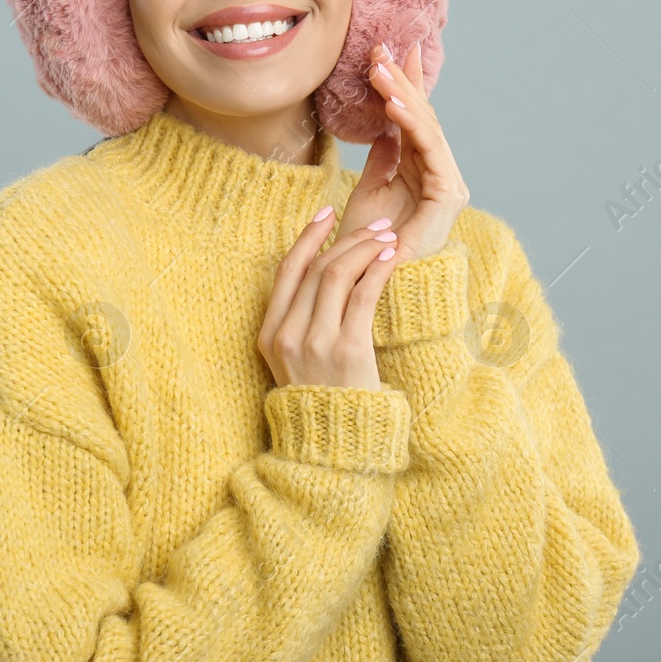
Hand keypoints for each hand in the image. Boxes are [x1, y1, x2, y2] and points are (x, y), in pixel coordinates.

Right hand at [258, 209, 400, 389]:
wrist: (336, 448)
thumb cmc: (325, 401)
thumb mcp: (297, 362)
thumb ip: (303, 322)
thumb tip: (328, 272)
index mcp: (269, 334)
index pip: (286, 270)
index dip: (306, 237)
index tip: (327, 213)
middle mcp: (287, 335)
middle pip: (316, 267)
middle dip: (348, 238)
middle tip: (376, 224)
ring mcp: (315, 343)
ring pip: (338, 274)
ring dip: (365, 247)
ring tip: (388, 237)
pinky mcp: (347, 350)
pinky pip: (363, 295)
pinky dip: (378, 270)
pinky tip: (391, 258)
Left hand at [336, 41, 468, 263]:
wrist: (370, 285)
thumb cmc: (366, 244)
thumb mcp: (368, 191)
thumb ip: (382, 159)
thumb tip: (385, 130)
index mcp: (419, 170)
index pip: (411, 119)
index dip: (402, 84)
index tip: (388, 51)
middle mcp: (438, 174)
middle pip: (421, 118)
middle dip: (401, 81)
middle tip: (380, 49)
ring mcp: (447, 185)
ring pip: (426, 129)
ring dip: (402, 96)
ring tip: (380, 70)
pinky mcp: (448, 197)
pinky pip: (429, 151)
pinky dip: (412, 125)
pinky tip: (393, 104)